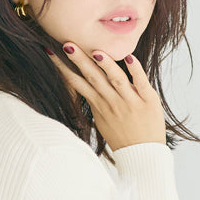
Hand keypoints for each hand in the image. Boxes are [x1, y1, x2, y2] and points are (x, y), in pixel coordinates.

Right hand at [46, 43, 166, 151]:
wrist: (142, 154)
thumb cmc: (122, 137)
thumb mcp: (102, 120)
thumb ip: (97, 100)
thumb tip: (88, 83)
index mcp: (99, 104)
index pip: (78, 82)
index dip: (63, 68)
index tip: (51, 52)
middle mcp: (111, 101)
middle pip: (93, 77)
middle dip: (79, 60)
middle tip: (67, 44)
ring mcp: (130, 100)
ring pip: (115, 78)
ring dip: (105, 64)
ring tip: (95, 51)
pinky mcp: (148, 100)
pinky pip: (141, 82)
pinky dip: (136, 70)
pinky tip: (129, 57)